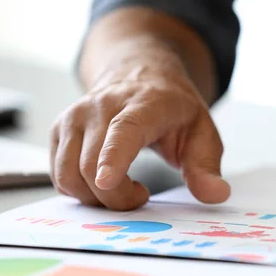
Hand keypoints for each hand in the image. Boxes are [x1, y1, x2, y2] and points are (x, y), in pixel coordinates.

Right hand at [49, 62, 230, 209]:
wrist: (142, 76)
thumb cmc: (173, 109)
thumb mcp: (202, 133)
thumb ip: (206, 166)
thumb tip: (216, 195)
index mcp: (145, 104)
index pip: (124, 130)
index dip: (113, 156)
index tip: (106, 181)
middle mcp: (103, 105)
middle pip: (92, 164)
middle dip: (115, 198)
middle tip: (140, 196)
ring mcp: (76, 115)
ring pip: (68, 173)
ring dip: (94, 198)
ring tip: (121, 188)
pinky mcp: (60, 128)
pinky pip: (59, 174)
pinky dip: (78, 190)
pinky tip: (102, 180)